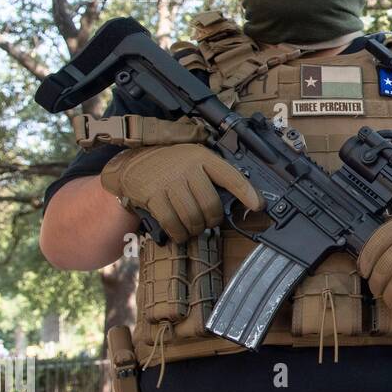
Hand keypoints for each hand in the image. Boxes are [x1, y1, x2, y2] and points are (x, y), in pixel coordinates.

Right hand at [100, 144, 262, 243]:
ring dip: (195, 228)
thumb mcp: (194, 161)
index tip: (259, 206)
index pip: (231, 176)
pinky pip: (173, 222)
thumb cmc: (170, 165)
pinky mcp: (153, 195)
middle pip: (211, 205)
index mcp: (203, 157)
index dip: (247, 193)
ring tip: (193, 227)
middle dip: (212, 220)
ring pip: (193, 216)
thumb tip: (240, 199)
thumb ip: (212, 176)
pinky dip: (179, 233)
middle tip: (208, 222)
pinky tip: (180, 233)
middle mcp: (187, 167)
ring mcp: (169, 181)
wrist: (133, 163)